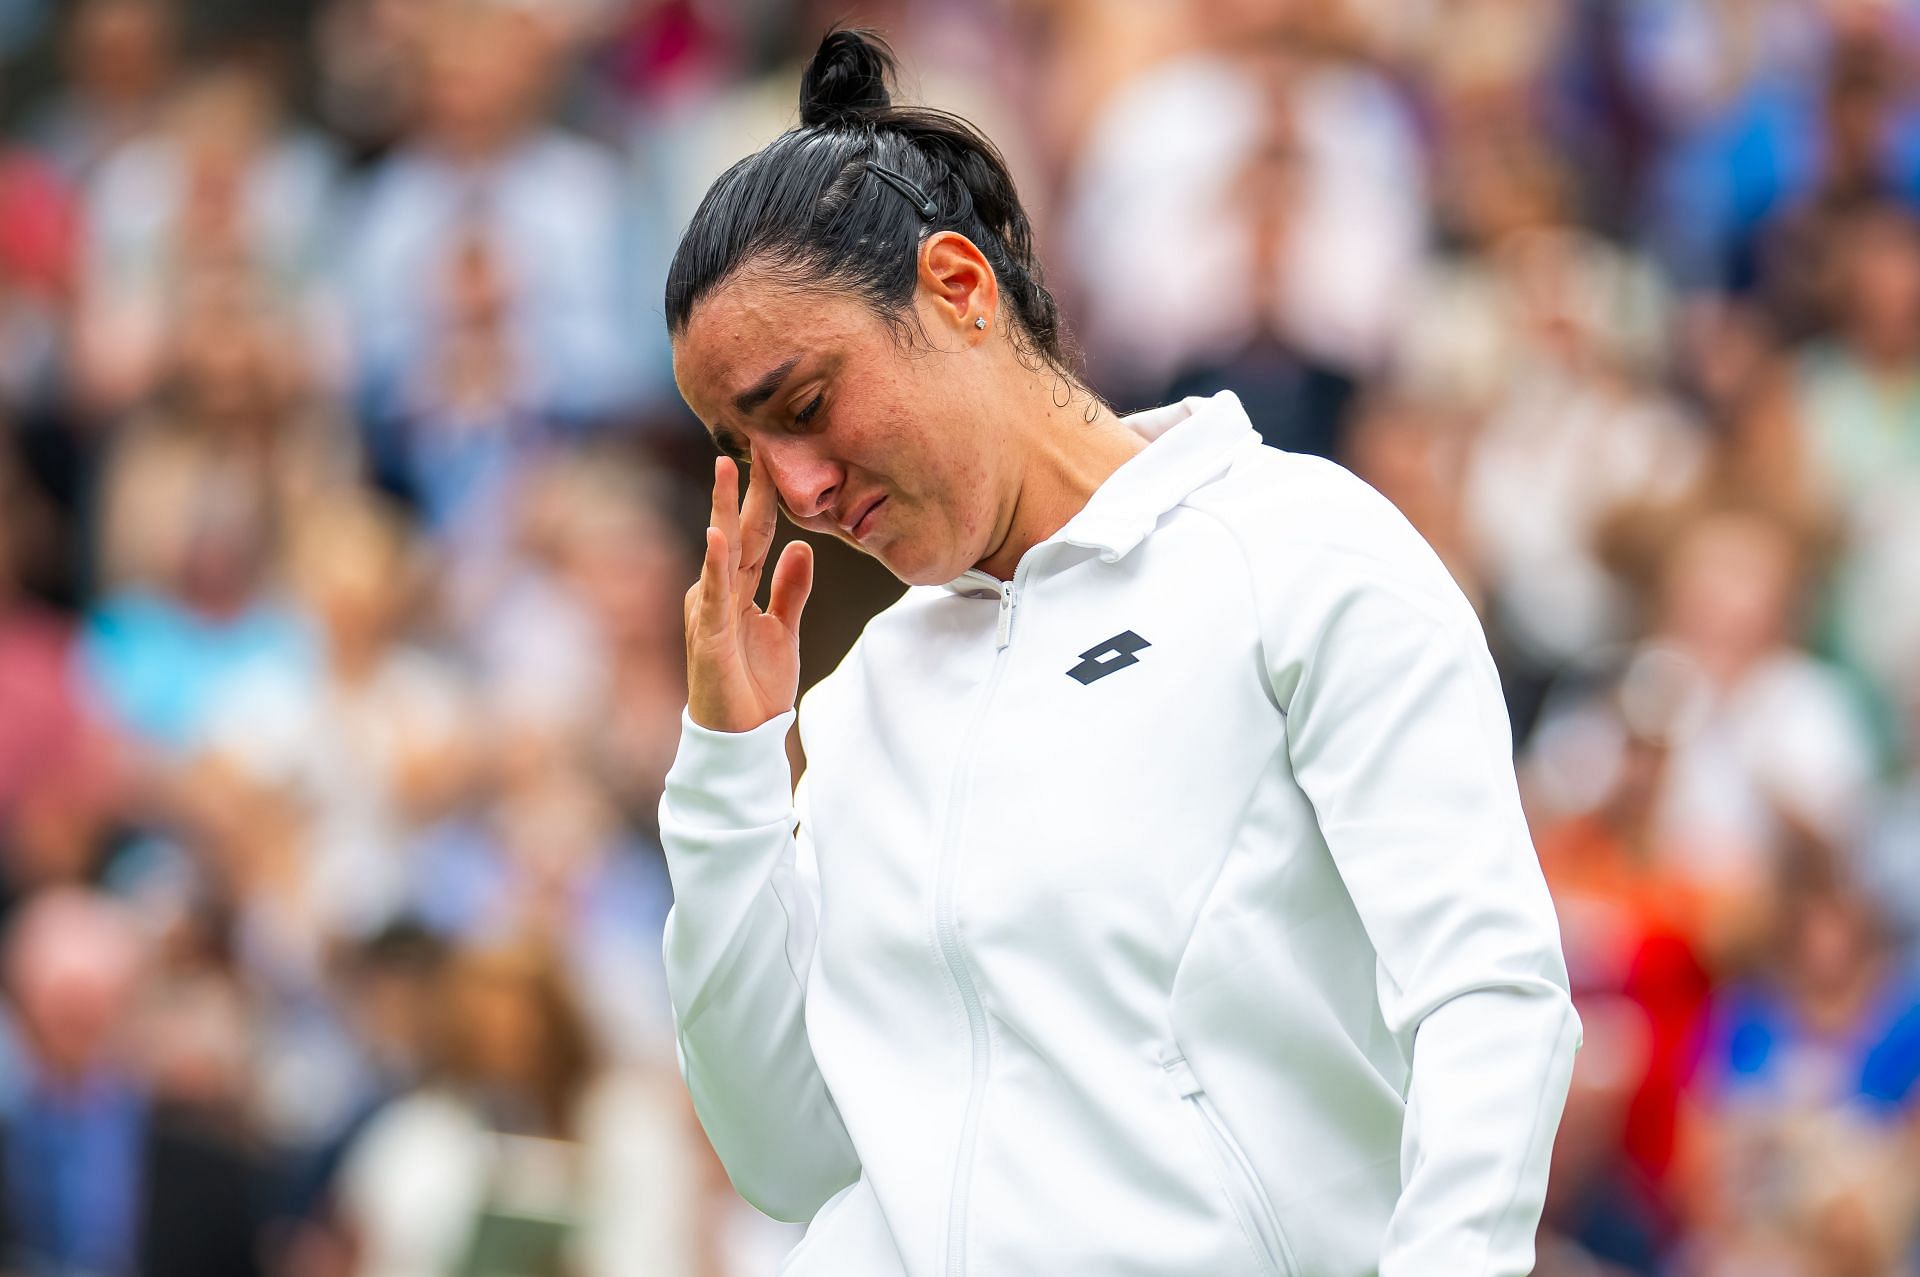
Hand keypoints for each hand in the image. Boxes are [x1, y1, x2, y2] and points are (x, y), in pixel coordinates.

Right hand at [684, 454, 814, 731]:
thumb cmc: (756, 685)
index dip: (766, 497)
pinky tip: (718, 536)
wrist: (742, 737)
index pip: (756, 534)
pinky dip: (715, 565)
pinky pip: (713, 596)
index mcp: (738, 589)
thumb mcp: (784, 630)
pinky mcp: (708, 637)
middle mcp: (719, 593)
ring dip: (723, 509)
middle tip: (751, 440)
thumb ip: (791, 589)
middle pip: (736, 532)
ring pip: (720, 553)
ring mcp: (710, 612)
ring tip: (726, 470)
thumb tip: (803, 547)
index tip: (776, 456)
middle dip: (743, 487)